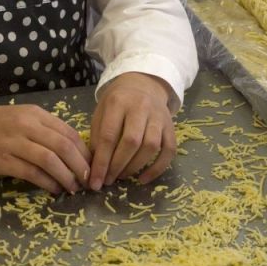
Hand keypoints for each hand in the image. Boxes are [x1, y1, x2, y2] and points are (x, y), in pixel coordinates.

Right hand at [0, 103, 90, 195]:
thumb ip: (43, 131)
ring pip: (50, 159)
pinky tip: (54, 190)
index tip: (93, 166)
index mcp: (35, 114)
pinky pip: (31, 172)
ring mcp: (13, 142)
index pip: (69, 132)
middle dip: (81, 166)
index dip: (85, 152)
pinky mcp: (1, 159)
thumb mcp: (21, 119)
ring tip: (73, 189)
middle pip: (64, 146)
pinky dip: (47, 183)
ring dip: (66, 177)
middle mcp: (27, 125)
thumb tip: (71, 153)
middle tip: (89, 182)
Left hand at [88, 72, 175, 189]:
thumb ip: (97, 136)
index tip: (95, 181)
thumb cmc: (117, 102)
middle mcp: (141, 107)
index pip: (109, 136)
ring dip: (135, 167)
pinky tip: (143, 179)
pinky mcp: (171, 126)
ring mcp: (158, 116)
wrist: (143, 84)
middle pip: (131, 141)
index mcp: (118, 102)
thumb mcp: (101, 112)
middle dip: (118, 166)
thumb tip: (95, 168)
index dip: (101, 162)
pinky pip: (169, 150)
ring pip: (151, 146)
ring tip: (122, 177)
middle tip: (108, 180)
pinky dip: (157, 168)